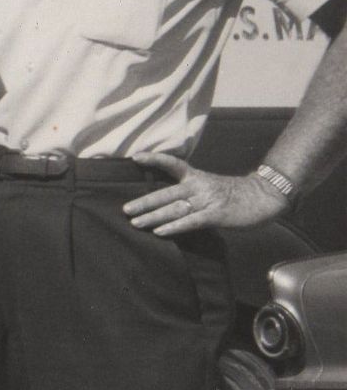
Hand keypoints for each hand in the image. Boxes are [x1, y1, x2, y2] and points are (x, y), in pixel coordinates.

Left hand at [122, 152, 288, 235]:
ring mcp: (207, 200)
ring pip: (175, 208)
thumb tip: (164, 202)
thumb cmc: (234, 194)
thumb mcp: (209, 186)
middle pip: (166, 193)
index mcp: (197, 177)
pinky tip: (160, 232)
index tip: (135, 157)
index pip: (173, 164)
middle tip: (125, 210)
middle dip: (145, 202)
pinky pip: (191, 221)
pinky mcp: (216, 215)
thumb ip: (189, 192)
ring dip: (154, 216)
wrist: (264, 197)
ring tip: (136, 223)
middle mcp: (199, 186)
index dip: (154, 160)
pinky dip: (175, 227)